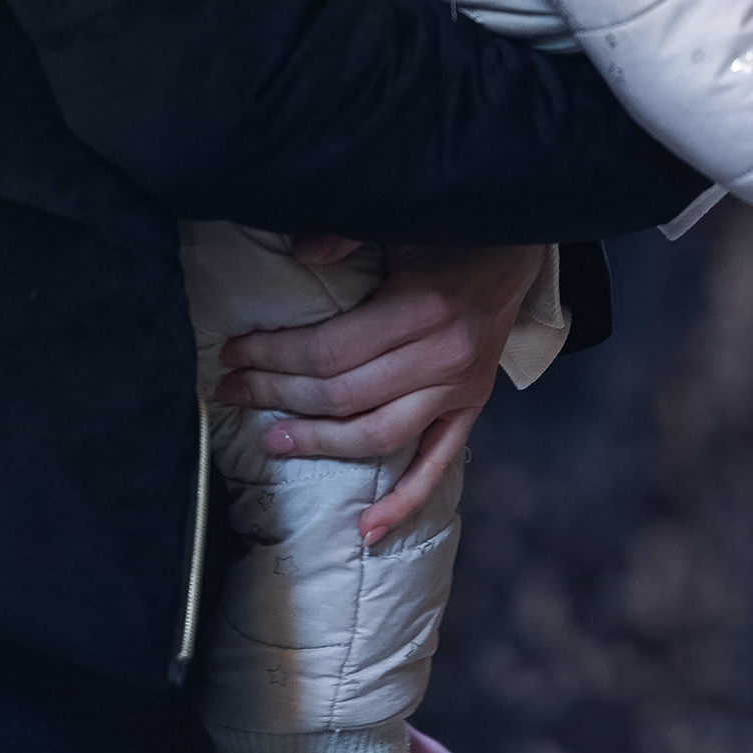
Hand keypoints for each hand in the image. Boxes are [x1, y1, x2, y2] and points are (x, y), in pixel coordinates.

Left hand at [214, 239, 543, 542]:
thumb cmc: (451, 235)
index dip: (274, 356)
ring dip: (318, 443)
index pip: (330, 350)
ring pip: (376, 436)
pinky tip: (367, 530)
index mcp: (421, 308)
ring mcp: (460, 390)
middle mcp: (442, 357)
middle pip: (343, 395)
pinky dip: (403, 503)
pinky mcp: (471, 410)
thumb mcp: (401, 222)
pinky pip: (436, 467)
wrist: (518, 249)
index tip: (235, 355)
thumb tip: (299, 253)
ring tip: (272, 440)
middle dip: (278, 396)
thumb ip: (347, 234)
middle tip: (233, 392)